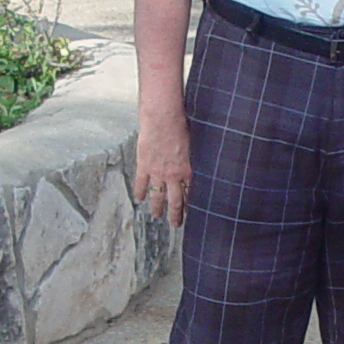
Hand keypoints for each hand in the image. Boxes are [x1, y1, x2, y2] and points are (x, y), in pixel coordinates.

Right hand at [133, 100, 191, 225]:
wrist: (163, 118)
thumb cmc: (182, 126)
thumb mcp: (196, 144)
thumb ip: (197, 158)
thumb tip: (203, 162)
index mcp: (188, 170)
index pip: (190, 193)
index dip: (190, 205)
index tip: (191, 214)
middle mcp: (173, 176)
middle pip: (175, 200)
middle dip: (176, 214)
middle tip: (176, 224)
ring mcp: (157, 172)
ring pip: (157, 196)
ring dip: (157, 208)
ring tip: (157, 216)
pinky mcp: (144, 165)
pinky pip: (141, 183)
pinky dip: (140, 192)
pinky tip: (139, 199)